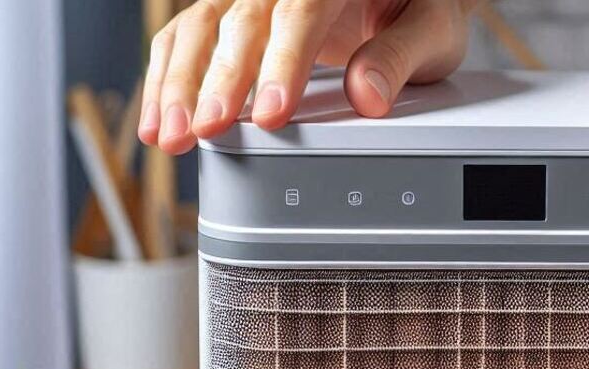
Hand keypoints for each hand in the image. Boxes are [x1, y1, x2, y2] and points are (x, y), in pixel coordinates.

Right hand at [139, 0, 474, 153]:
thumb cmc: (417, 9)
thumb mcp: (431, 30)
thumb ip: (399, 58)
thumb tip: (369, 96)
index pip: (302, 12)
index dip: (284, 63)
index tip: (275, 113)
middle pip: (242, 21)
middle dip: (221, 81)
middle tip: (208, 129)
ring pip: (202, 28)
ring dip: (180, 85)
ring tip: (171, 136)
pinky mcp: (234, 15)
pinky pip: (189, 38)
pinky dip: (168, 78)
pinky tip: (157, 121)